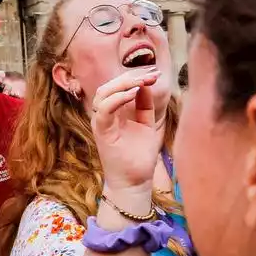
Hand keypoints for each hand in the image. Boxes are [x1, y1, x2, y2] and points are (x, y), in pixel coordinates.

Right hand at [89, 67, 165, 203]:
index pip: (117, 86)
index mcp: (113, 112)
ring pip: (103, 93)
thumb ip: (145, 105)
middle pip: (108, 86)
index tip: (155, 74)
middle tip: (150, 75)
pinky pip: (104, 109)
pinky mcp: (101, 131)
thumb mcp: (147, 125)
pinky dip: (117, 98)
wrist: (135, 181)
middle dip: (130, 77)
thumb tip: (146, 84)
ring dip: (123, 84)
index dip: (134, 77)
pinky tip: (133, 93)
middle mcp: (104, 115)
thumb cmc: (139, 156)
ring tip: (142, 82)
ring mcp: (101, 122)